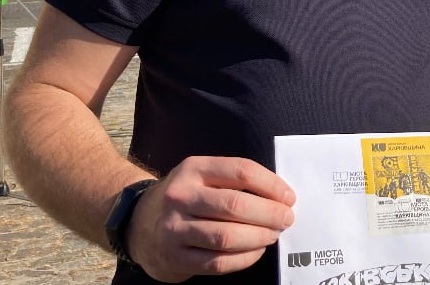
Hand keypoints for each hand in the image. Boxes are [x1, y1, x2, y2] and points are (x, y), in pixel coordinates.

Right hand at [126, 156, 295, 281]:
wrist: (139, 223)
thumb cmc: (187, 198)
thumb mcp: (202, 176)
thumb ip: (235, 181)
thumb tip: (281, 196)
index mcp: (194, 168)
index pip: (241, 171)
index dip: (271, 185)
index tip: (289, 197)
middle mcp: (181, 195)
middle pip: (235, 205)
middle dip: (269, 214)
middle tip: (287, 219)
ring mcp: (175, 227)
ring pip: (227, 236)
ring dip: (259, 237)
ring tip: (273, 235)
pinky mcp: (175, 257)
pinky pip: (218, 262)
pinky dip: (244, 258)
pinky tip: (256, 251)